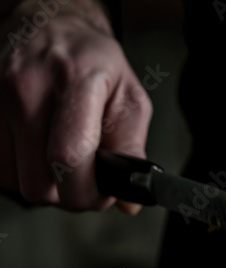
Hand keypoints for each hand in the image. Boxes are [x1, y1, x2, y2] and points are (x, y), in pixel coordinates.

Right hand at [0, 0, 151, 212]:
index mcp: (75, 82)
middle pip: (38, 183)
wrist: (50, 29)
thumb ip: (131, 150)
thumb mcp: (129, 99)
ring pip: (14, 181)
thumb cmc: (94, 66)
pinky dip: (19, 169)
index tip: (101, 192)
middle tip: (83, 178)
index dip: (88, 191)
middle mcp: (27, 89)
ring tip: (60, 159)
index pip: (69, 157)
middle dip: (67, 194)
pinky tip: (37, 150)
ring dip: (42, 182)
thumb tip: (128, 201)